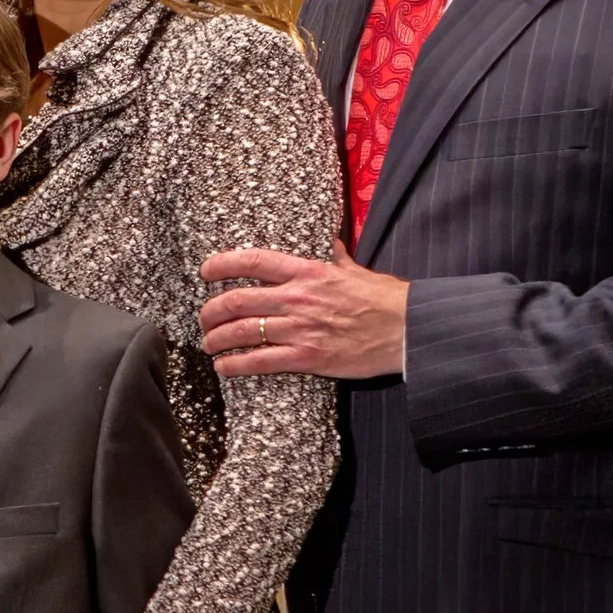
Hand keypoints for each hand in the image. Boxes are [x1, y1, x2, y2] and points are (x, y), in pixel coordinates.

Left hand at [198, 243, 409, 378]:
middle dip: (211, 310)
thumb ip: (337, 259)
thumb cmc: (386, 300)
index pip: (254, 261)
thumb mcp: (357, 271)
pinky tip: (224, 367)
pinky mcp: (308, 358)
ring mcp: (300, 329)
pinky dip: (235, 365)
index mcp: (309, 272)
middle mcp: (298, 298)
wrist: (408, 329)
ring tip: (208, 344)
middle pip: (237, 300)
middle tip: (203, 318)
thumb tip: (331, 244)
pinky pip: (260, 361)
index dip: (223, 264)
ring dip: (216, 339)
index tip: (206, 271)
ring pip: (242, 331)